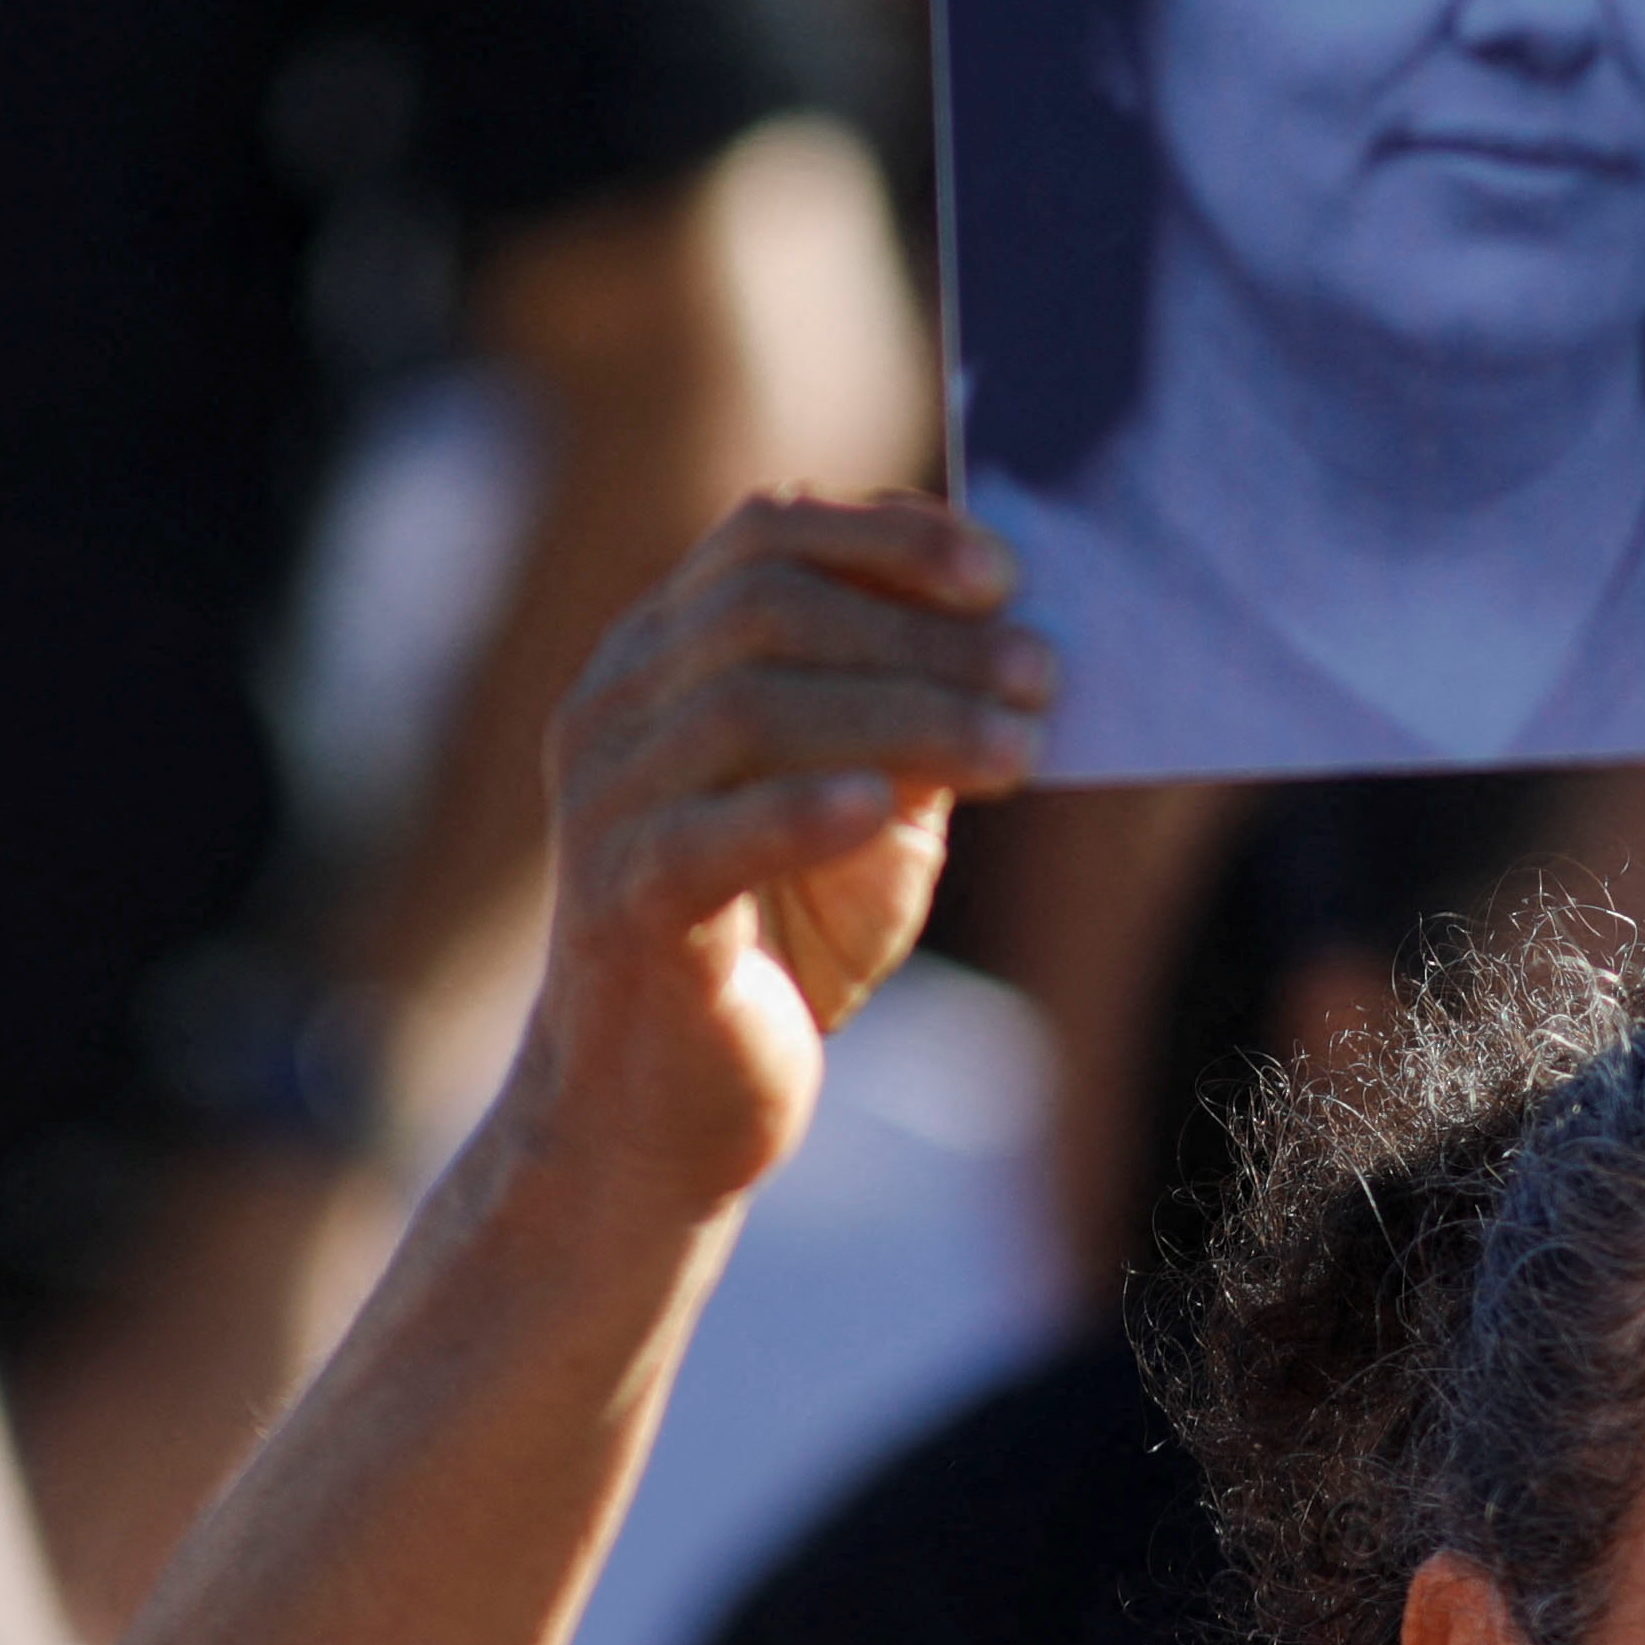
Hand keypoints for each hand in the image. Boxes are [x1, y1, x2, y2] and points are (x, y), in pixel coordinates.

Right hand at [507, 495, 1046, 1212]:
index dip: (887, 539)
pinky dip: (799, 811)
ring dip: (901, 713)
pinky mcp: (621, 907)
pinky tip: (882, 807)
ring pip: (744, 707)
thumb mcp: (871, 808)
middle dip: (919, 632)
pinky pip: (706, 836)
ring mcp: (604, 805)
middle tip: (1040, 674)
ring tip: (1015, 749)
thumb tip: (1014, 641)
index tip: (1005, 576)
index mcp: (662, 657)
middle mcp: (614, 710)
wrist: (670, 1106)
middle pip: (761, 610)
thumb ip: (912, 719)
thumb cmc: (785, 940)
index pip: (760, 540)